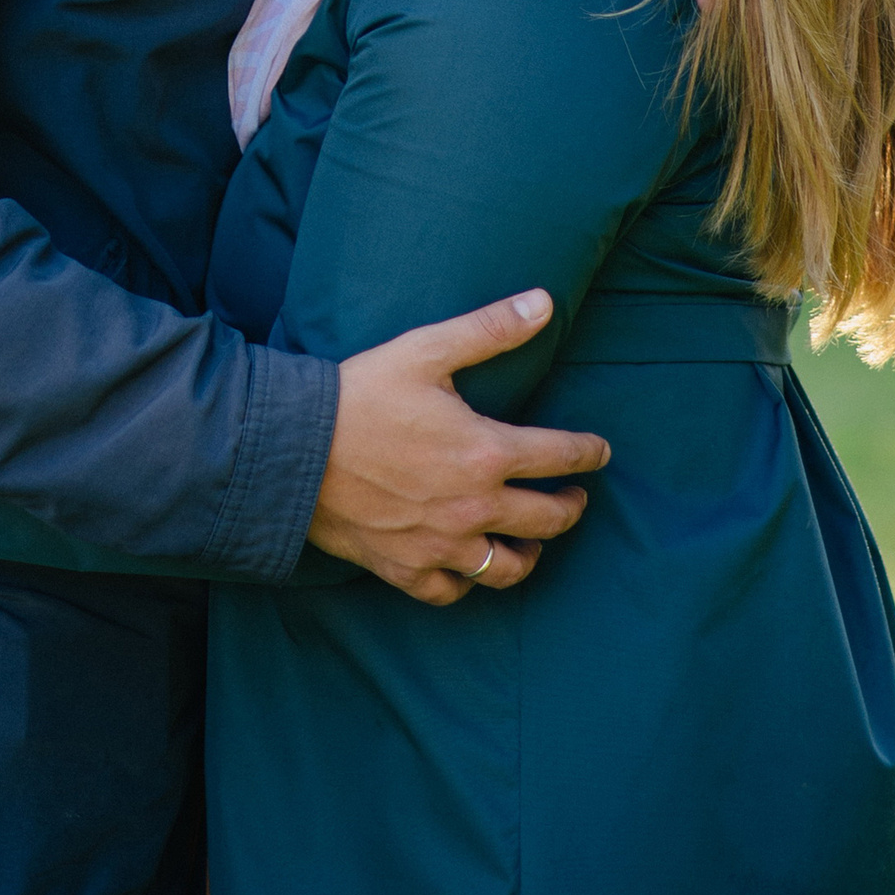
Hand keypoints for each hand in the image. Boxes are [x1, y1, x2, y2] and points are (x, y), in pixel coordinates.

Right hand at [308, 290, 607, 609]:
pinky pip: (454, 592)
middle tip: (575, 498)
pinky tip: (471, 567)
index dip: (588, 453)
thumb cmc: (362, 393)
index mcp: (486, 453)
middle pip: (547, 520)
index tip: (600, 452)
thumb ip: (490, 329)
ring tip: (533, 540)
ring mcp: (442, 546)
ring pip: (509, 568)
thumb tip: (544, 302)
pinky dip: (469, 582)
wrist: (294, 449)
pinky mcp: (407, 569)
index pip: (560, 456)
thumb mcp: (427, 350)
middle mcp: (474, 507)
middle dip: (570, 508)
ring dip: (530, 553)